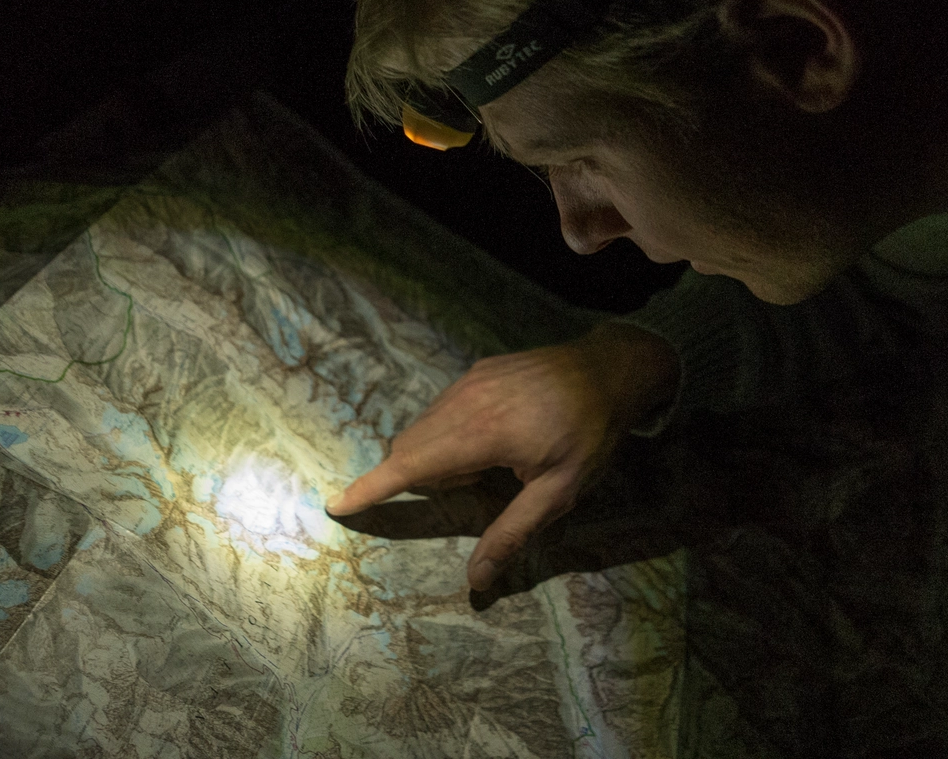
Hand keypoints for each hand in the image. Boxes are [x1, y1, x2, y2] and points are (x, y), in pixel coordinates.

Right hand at [326, 322, 678, 590]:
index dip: (370, 487)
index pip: (409, 465)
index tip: (336, 504)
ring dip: (436, 455)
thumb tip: (477, 579)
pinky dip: (448, 432)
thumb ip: (512, 532)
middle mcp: (464, 401)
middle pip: (409, 446)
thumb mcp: (560, 491)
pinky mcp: (477, 370)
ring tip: (494, 463)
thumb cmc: (589, 434)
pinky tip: (496, 438)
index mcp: (481, 434)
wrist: (611, 367)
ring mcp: (468, 381)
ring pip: (424, 426)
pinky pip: (442, 408)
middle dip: (417, 476)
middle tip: (477, 484)